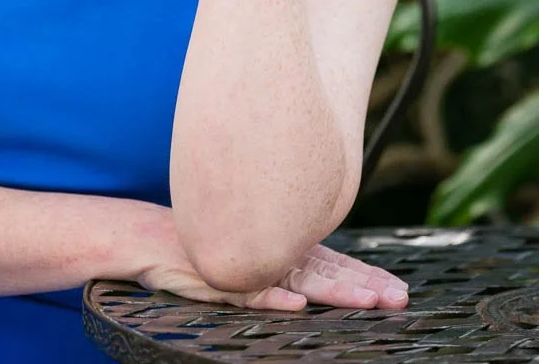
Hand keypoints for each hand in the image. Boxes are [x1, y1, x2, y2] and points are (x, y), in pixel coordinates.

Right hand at [132, 213, 408, 310]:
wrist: (145, 238)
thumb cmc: (196, 250)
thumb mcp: (242, 260)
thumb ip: (275, 271)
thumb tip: (309, 292)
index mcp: (277, 248)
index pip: (330, 262)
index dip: (363, 275)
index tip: (395, 288)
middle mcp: (267, 252)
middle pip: (325, 269)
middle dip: (364, 284)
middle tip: (399, 297)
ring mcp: (246, 264)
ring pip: (299, 279)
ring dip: (334, 291)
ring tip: (367, 302)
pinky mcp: (218, 278)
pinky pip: (249, 293)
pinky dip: (272, 298)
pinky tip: (295, 306)